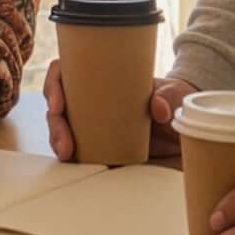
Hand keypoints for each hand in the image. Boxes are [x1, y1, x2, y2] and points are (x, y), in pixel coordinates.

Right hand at [45, 65, 195, 162]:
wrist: (181, 124)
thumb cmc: (171, 99)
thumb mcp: (173, 94)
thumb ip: (168, 97)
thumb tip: (159, 109)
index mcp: (99, 75)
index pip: (64, 72)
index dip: (53, 85)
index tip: (57, 105)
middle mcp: (89, 97)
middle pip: (58, 105)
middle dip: (56, 125)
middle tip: (65, 144)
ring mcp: (90, 121)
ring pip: (62, 127)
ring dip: (58, 141)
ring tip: (67, 154)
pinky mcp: (97, 143)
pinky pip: (76, 147)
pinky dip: (71, 154)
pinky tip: (74, 162)